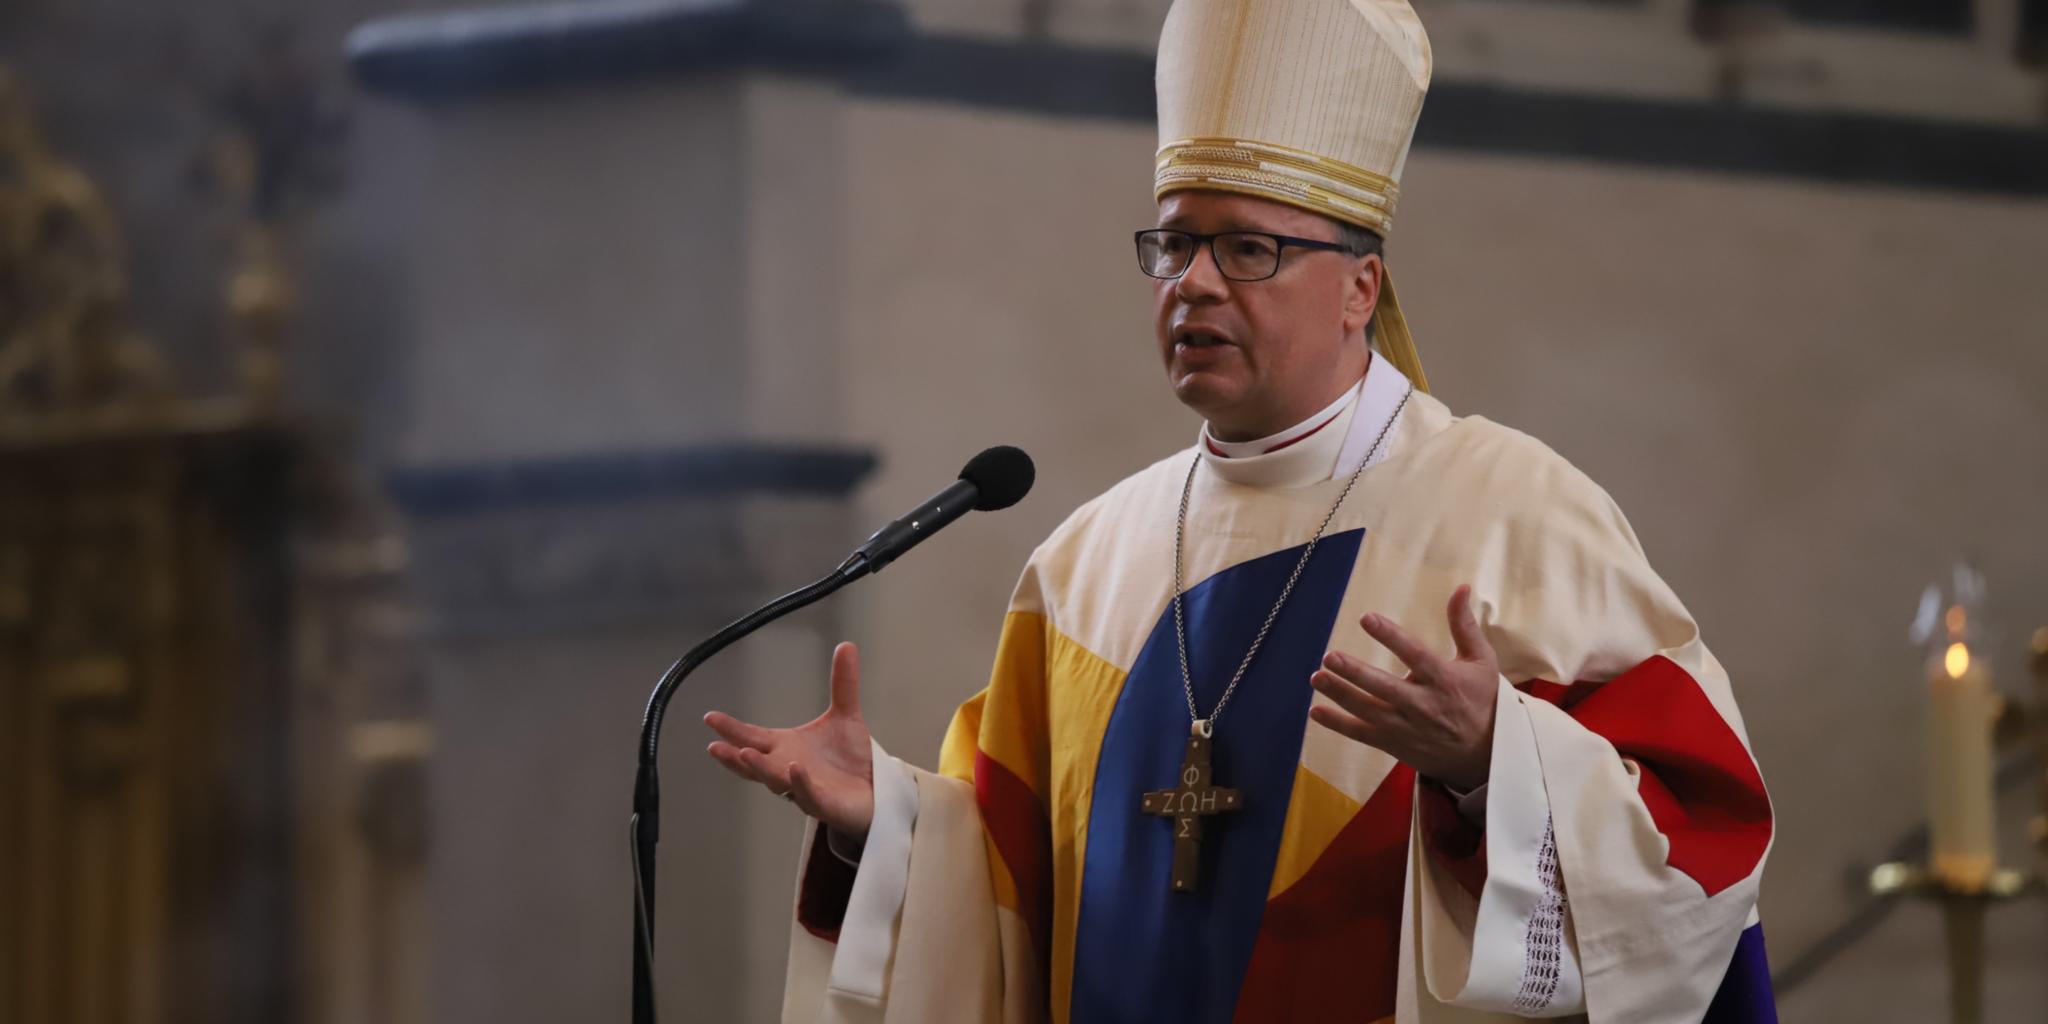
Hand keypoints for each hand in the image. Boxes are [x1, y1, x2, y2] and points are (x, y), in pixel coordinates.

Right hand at [704, 641, 875, 841]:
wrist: (875, 791)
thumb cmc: (851, 759)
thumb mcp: (845, 716)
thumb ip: (843, 684)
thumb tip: (846, 645)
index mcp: (786, 748)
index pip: (754, 737)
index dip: (732, 729)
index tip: (710, 717)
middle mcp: (787, 769)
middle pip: (756, 763)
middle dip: (734, 755)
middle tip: (715, 745)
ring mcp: (803, 789)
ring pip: (776, 780)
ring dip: (761, 768)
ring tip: (745, 753)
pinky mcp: (825, 804)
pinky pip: (810, 795)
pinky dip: (801, 783)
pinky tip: (795, 768)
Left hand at [1308, 584, 1499, 790]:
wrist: (1486, 754)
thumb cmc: (1482, 699)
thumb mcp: (1481, 660)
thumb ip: (1464, 625)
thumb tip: (1461, 587)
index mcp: (1444, 680)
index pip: (1415, 655)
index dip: (1390, 637)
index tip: (1366, 618)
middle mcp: (1423, 705)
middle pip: (1385, 688)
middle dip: (1356, 673)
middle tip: (1330, 656)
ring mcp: (1407, 727)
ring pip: (1368, 711)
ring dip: (1340, 694)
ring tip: (1317, 677)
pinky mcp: (1395, 744)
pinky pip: (1362, 735)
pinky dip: (1338, 724)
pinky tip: (1316, 711)